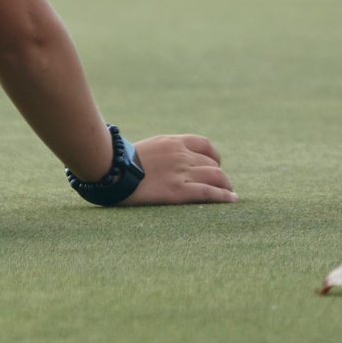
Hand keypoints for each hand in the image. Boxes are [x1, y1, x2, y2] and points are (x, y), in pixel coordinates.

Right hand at [122, 134, 236, 204]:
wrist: (110, 169)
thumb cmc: (122, 162)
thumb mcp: (147, 148)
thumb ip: (163, 152)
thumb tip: (167, 160)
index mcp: (173, 142)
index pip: (205, 145)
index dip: (214, 157)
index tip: (213, 166)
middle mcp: (181, 155)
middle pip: (212, 163)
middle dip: (219, 175)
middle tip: (219, 186)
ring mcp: (181, 172)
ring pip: (216, 177)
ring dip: (226, 186)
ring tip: (229, 194)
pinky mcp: (178, 191)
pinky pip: (209, 193)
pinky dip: (224, 196)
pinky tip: (231, 200)